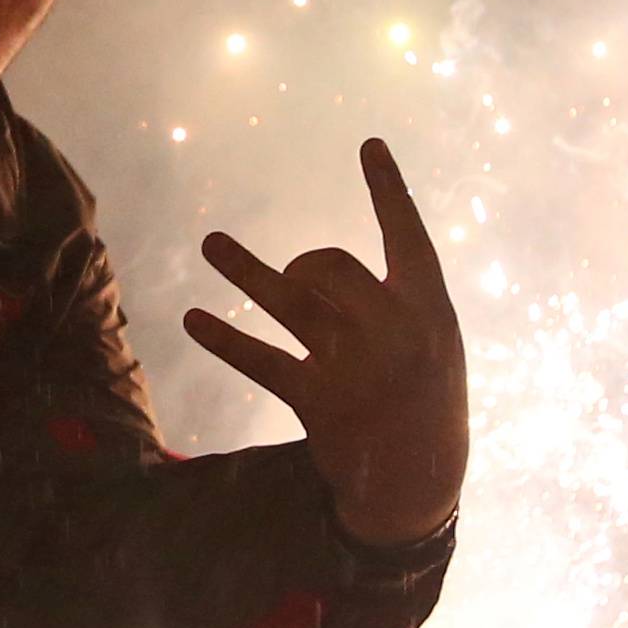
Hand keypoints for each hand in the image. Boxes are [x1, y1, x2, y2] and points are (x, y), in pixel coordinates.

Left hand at [184, 139, 467, 547]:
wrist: (420, 483)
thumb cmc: (425, 404)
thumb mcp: (434, 346)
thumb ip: (393, 303)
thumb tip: (314, 269)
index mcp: (430, 310)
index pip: (408, 234)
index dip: (388, 189)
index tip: (369, 144)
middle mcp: (395, 331)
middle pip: (330, 267)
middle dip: (304, 267)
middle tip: (297, 286)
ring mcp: (357, 366)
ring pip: (291, 301)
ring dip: (245, 270)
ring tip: (210, 242)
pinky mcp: (320, 402)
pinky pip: (263, 360)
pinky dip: (225, 339)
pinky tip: (194, 319)